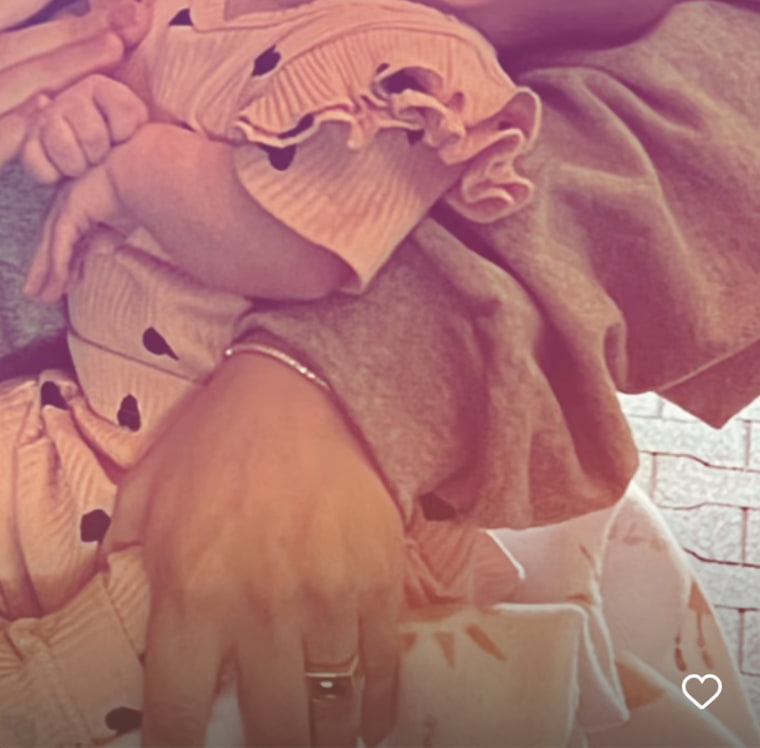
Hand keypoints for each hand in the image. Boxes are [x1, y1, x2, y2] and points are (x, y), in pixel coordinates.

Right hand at [0, 0, 148, 168]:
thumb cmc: (0, 87)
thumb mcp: (5, 51)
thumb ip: (16, 30)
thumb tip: (64, 27)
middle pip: (20, 41)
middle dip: (77, 25)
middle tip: (130, 11)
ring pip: (13, 82)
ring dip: (61, 65)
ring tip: (112, 49)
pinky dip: (15, 124)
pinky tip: (45, 107)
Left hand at [24, 158, 133, 301]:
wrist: (145, 170)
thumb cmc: (142, 187)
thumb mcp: (124, 217)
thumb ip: (112, 232)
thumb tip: (105, 249)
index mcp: (85, 200)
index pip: (72, 236)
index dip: (68, 261)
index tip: (70, 282)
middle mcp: (71, 201)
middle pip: (55, 241)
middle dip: (47, 269)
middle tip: (41, 293)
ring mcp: (68, 203)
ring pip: (52, 245)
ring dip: (47, 272)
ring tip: (42, 295)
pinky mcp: (70, 210)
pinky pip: (62, 244)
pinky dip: (59, 265)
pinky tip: (58, 282)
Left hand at [105, 354, 404, 747]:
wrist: (303, 386)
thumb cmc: (218, 438)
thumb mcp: (148, 494)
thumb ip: (130, 560)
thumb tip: (118, 604)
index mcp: (192, 595)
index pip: (179, 716)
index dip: (182, 747)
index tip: (191, 746)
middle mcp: (260, 610)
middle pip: (272, 732)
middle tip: (267, 737)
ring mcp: (326, 600)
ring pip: (330, 711)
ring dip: (324, 733)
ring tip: (318, 734)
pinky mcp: (379, 582)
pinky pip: (383, 671)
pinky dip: (376, 707)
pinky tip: (366, 721)